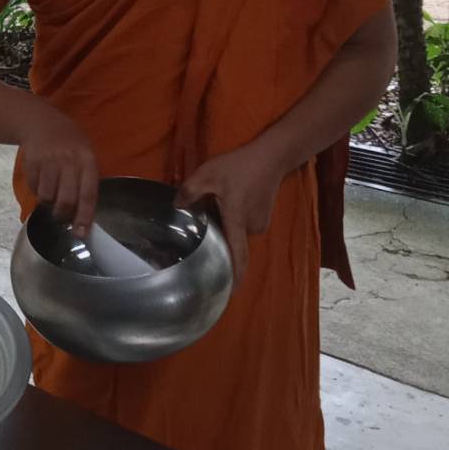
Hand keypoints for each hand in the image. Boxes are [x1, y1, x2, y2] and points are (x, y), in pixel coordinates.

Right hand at [18, 100, 99, 236]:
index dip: (85, 216)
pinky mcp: (32, 163)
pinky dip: (38, 192)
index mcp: (87, 160)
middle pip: (66, 200)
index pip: (88, 194)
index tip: (81, 233)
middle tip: (62, 218)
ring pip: (48, 197)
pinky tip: (41, 183)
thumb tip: (84, 214)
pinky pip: (35, 189)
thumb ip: (86, 180)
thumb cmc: (69, 143)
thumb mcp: (85, 154)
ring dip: (48, 204)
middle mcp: (69, 161)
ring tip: (51, 198)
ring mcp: (49, 162)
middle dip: (63, 215)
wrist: (41, 122)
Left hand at [177, 141, 285, 285]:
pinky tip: (227, 200)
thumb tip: (176, 206)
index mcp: (237, 221)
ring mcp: (260, 223)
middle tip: (201, 229)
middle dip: (217, 238)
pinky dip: (233, 218)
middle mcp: (251, 228)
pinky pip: (242, 223)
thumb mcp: (207, 174)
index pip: (237, 255)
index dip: (234, 276)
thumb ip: (189, 192)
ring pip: (235, 230)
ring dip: (224, 224)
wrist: (271, 156)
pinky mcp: (263, 216)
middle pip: (231, 241)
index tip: (228, 293)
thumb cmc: (239, 166)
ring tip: (214, 206)